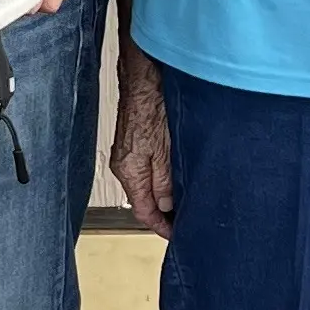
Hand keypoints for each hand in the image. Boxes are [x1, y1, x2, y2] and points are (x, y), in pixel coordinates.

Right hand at [108, 46, 174, 236]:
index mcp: (130, 171)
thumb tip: (167, 206)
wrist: (142, 74)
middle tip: (185, 220)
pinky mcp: (133, 140)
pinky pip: (146, 168)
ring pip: (146, 184)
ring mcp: (128, 152)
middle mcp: (125, 164)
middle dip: (163, 213)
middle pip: (143, 199)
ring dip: (162, 194)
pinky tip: (174, 174)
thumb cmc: (151, 104)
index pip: (144, 211)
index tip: (176, 235)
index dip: (161, 227)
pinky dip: (159, 177)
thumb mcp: (165, 150)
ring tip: (183, 200)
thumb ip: (165, 182)